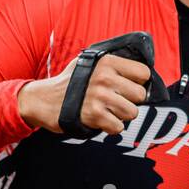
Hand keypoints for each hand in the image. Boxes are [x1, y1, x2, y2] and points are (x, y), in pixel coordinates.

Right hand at [17, 54, 150, 134]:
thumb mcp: (89, 63)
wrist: (44, 100)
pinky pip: (119, 127)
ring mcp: (99, 96)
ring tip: (108, 110)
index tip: (127, 87)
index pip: (144, 73)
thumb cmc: (70, 82)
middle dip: (130, 101)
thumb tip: (140, 71)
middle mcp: (105, 77)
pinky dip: (111, 127)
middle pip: (140, 95)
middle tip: (116, 101)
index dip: (138, 83)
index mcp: (107, 62)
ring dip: (121, 115)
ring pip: (132, 112)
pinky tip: (101, 120)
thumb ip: (112, 64)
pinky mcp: (94, 115)